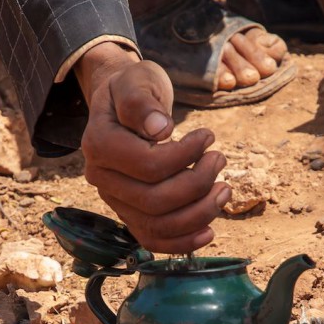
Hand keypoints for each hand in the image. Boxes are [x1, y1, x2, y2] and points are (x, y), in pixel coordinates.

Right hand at [74, 42, 230, 253]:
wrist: (121, 103)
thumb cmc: (133, 88)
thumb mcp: (137, 80)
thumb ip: (142, 102)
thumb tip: (161, 129)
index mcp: (99, 144)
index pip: (148, 165)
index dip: (185, 155)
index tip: (208, 137)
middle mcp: (100, 178)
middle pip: (154, 201)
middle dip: (197, 185)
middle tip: (220, 160)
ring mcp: (114, 199)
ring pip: (156, 225)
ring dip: (199, 214)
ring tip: (224, 190)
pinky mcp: (129, 213)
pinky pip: (152, 239)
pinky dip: (182, 242)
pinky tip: (209, 231)